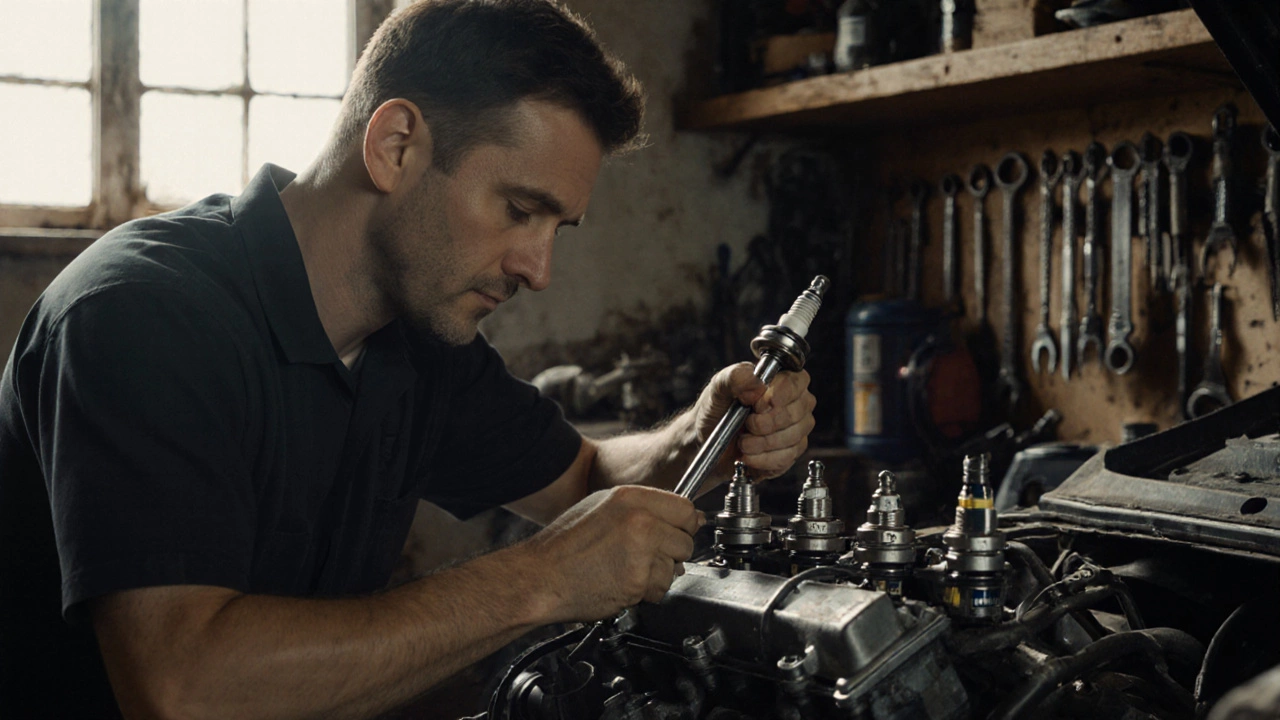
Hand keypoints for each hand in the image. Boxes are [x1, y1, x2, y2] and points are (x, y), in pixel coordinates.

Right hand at [520, 485, 701, 621]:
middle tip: (646, 556)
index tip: (677, 532)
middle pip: (686, 540)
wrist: (539, 577)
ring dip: (658, 575)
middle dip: (671, 553)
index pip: (686, 508)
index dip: (683, 525)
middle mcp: (640, 521)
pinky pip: (660, 589)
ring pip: (676, 568)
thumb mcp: (602, 507)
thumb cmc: (564, 546)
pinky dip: (647, 592)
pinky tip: (623, 583)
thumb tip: (681, 516)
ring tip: (628, 570)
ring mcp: (641, 552)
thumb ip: (642, 509)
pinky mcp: (638, 581)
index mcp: (631, 498)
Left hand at [693, 362, 815, 480]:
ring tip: (742, 441)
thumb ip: (735, 377)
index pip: (797, 381)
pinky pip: (787, 457)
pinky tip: (748, 455)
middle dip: (766, 423)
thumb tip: (757, 380)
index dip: (779, 395)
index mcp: (780, 379)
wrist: (708, 441)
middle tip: (746, 424)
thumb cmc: (716, 410)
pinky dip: (763, 459)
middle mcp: (794, 402)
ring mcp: (796, 428)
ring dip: (762, 443)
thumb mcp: (718, 388)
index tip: (757, 405)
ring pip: (793, 437)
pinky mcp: (792, 452)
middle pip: (796, 412)